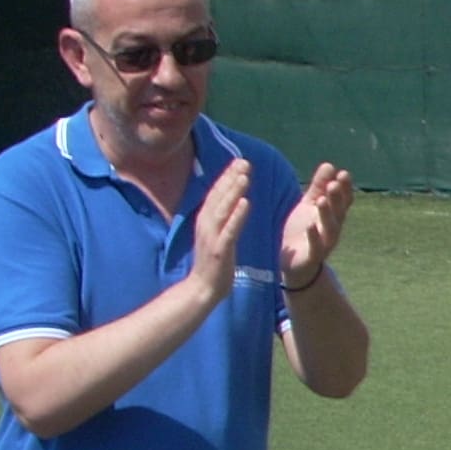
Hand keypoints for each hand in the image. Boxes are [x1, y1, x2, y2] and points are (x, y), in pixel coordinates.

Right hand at [185, 159, 249, 308]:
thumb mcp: (217, 235)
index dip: (227, 177)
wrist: (204, 288)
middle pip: (218, 196)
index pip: (216, 194)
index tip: (239, 162)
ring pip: (223, 209)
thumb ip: (222, 219)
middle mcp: (206, 224)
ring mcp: (212, 236)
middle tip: (244, 161)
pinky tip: (246, 202)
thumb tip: (230, 204)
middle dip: (230, 178)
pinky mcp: (220, 248)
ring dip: (233, 191)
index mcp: (206, 220)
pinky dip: (237, 215)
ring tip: (244, 176)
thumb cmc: (214, 262)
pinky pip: (230, 229)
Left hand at [279, 161, 353, 288]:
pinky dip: (314, 236)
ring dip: (327, 214)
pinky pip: (316, 246)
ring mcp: (324, 243)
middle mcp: (332, 228)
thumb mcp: (308, 206)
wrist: (292, 263)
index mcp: (332, 215)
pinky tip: (310, 226)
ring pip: (330, 227)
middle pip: (338, 212)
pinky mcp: (313, 256)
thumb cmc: (301, 231)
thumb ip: (318, 187)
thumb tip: (330, 165)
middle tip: (334, 184)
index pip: (342, 200)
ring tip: (322, 201)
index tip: (343, 174)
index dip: (344, 188)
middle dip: (337, 198)